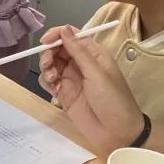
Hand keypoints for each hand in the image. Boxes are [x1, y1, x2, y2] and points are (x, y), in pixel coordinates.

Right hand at [39, 25, 144, 155]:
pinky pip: (49, 81)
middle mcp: (80, 63)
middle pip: (57, 49)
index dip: (57, 35)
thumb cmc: (114, 100)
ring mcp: (71, 79)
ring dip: (46, 67)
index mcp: (93, 54)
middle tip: (48, 65)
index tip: (45, 42)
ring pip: (50, 64)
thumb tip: (64, 29)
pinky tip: (53, 88)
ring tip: (53, 79)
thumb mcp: (97, 74)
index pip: (71, 35)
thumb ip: (78, 51)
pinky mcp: (64, 94)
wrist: (118, 134)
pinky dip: (46, 81)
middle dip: (48, 53)